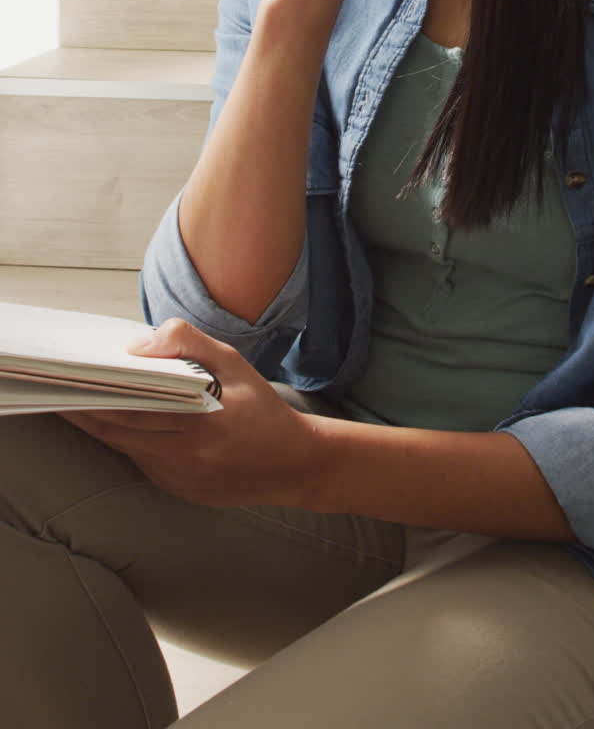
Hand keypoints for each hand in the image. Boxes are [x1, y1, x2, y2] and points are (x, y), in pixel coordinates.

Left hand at [57, 319, 323, 509]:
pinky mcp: (177, 490)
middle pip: (118, 431)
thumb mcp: (235, 365)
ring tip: (72, 400)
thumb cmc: (265, 410)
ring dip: (98, 425)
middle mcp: (185, 458)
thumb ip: (190, 345)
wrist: (295, 464)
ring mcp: (178, 479)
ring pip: (124, 448)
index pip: (132, 408)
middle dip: (84, 409)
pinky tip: (108, 420)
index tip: (73, 376)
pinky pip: (140, 460)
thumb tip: (140, 345)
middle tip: (56, 388)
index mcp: (200, 425)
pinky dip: (121, 439)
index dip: (97, 395)